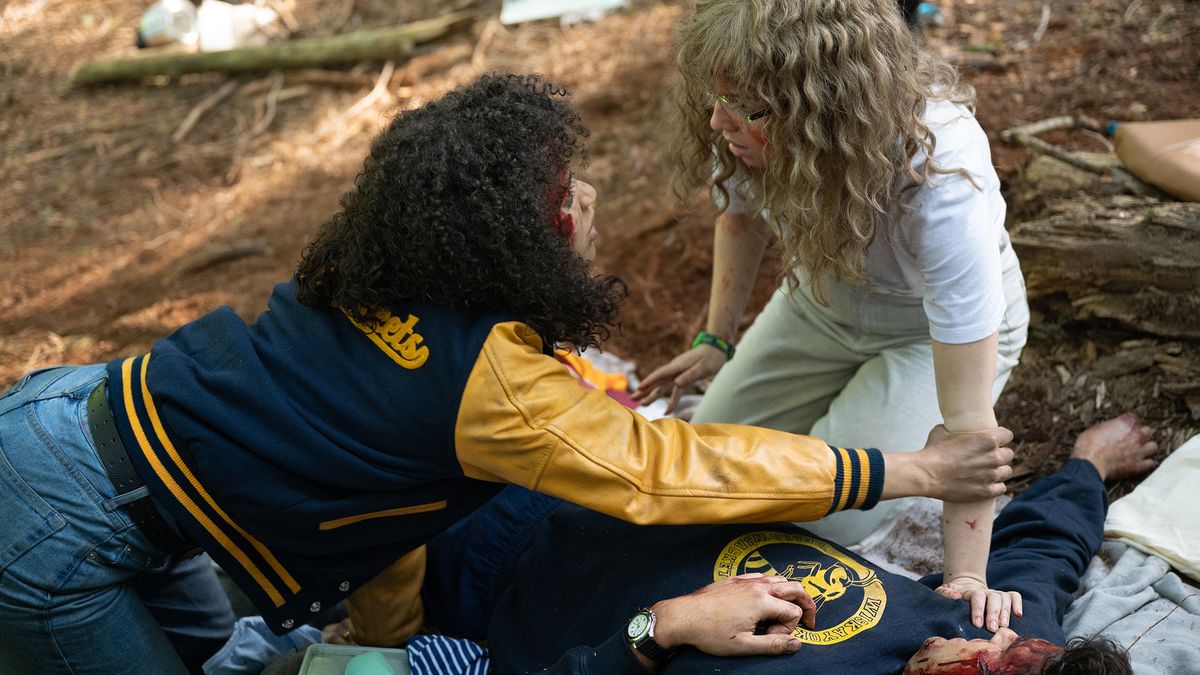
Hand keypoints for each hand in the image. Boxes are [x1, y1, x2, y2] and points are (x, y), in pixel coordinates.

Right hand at [632, 347, 727, 413]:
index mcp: (677, 365)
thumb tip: (676, 384)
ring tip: (641, 404)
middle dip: (645, 390)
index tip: (639, 388)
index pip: (660, 374)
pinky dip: (671, 400)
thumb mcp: (703, 367)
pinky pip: (675, 392)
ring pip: (663, 386)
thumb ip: (690, 375)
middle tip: (632, 399)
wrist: (717, 349)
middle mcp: (675, 370)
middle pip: (657, 381)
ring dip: (652, 395)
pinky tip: (667, 411)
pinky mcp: (684, 379)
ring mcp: (678, 375)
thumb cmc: (711, 357)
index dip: (650, 381)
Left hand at [650, 574, 814, 656]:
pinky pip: (761, 576)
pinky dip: (770, 586)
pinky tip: (763, 600)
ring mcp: (745, 580)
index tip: (773, 638)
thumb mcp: (744, 646)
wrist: (683, 617)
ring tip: (785, 611)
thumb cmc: (710, 633)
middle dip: (807, 604)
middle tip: (810, 620)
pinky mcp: (734, 578)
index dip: (789, 629)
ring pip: (779, 579)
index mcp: (762, 601)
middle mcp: (757, 586)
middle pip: (795, 587)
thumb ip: (773, 645)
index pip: (793, 612)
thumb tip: (796, 644)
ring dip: (788, 594)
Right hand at [915, 425, 1013, 501]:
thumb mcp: (943, 431)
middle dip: (1000, 455)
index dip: (1001, 437)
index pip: (1008, 435)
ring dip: (999, 471)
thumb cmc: (932, 451)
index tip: (996, 441)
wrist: (925, 475)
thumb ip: (956, 429)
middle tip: (988, 457)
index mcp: (987, 439)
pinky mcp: (987, 491)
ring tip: (988, 472)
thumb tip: (954, 428)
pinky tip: (986, 484)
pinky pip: (1001, 488)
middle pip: (1009, 454)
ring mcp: (991, 475)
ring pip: (1007, 472)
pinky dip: (995, 486)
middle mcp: (993, 457)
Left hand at [935, 577, 1022, 630]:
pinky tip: (1018, 614)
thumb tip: (956, 596)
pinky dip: (1018, 603)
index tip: (977, 624)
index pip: (977, 597)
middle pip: (993, 598)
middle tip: (992, 628)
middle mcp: (986, 592)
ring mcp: (996, 594)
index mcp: (971, 591)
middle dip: (993, 613)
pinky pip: (1014, 596)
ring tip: (1003, 626)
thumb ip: (944, 593)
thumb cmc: (953, 594)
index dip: (978, 610)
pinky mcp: (1004, 597)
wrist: (965, 587)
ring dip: (1005, 612)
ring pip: (1004, 598)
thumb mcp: (943, 591)